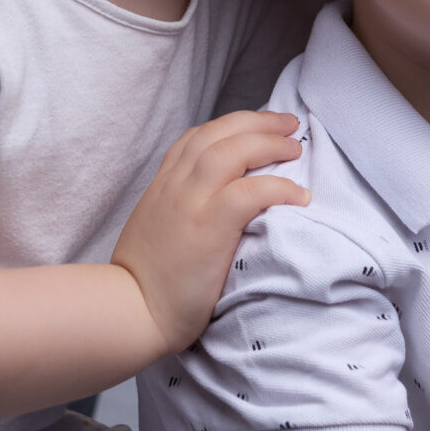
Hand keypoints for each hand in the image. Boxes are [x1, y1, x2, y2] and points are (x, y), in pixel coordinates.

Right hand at [112, 111, 307, 355]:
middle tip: (289, 124)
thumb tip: (207, 202)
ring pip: (233, 150)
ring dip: (270, 143)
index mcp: (163, 183)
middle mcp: (176, 184)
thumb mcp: (155, 226)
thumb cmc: (144, 279)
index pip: (197, 136)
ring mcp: (191, 203)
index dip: (232, 124)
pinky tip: (298, 195)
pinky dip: (278, 186)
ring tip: (296, 148)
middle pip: (220, 132)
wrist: (131, 309)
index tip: (257, 126)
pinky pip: (249, 192)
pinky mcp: (208, 226)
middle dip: (260, 122)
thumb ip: (177, 205)